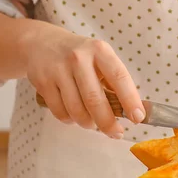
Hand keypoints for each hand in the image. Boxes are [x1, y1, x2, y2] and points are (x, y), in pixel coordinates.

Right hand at [22, 24, 143, 138]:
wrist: (40, 43)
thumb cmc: (78, 57)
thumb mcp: (99, 59)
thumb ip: (113, 82)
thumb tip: (132, 112)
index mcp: (99, 51)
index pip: (119, 77)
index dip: (130, 100)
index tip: (138, 118)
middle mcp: (78, 58)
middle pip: (95, 100)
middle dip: (108, 123)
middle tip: (116, 133)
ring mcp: (58, 70)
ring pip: (76, 111)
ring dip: (88, 124)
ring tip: (92, 123)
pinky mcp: (43, 82)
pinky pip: (60, 113)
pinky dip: (70, 120)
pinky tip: (74, 115)